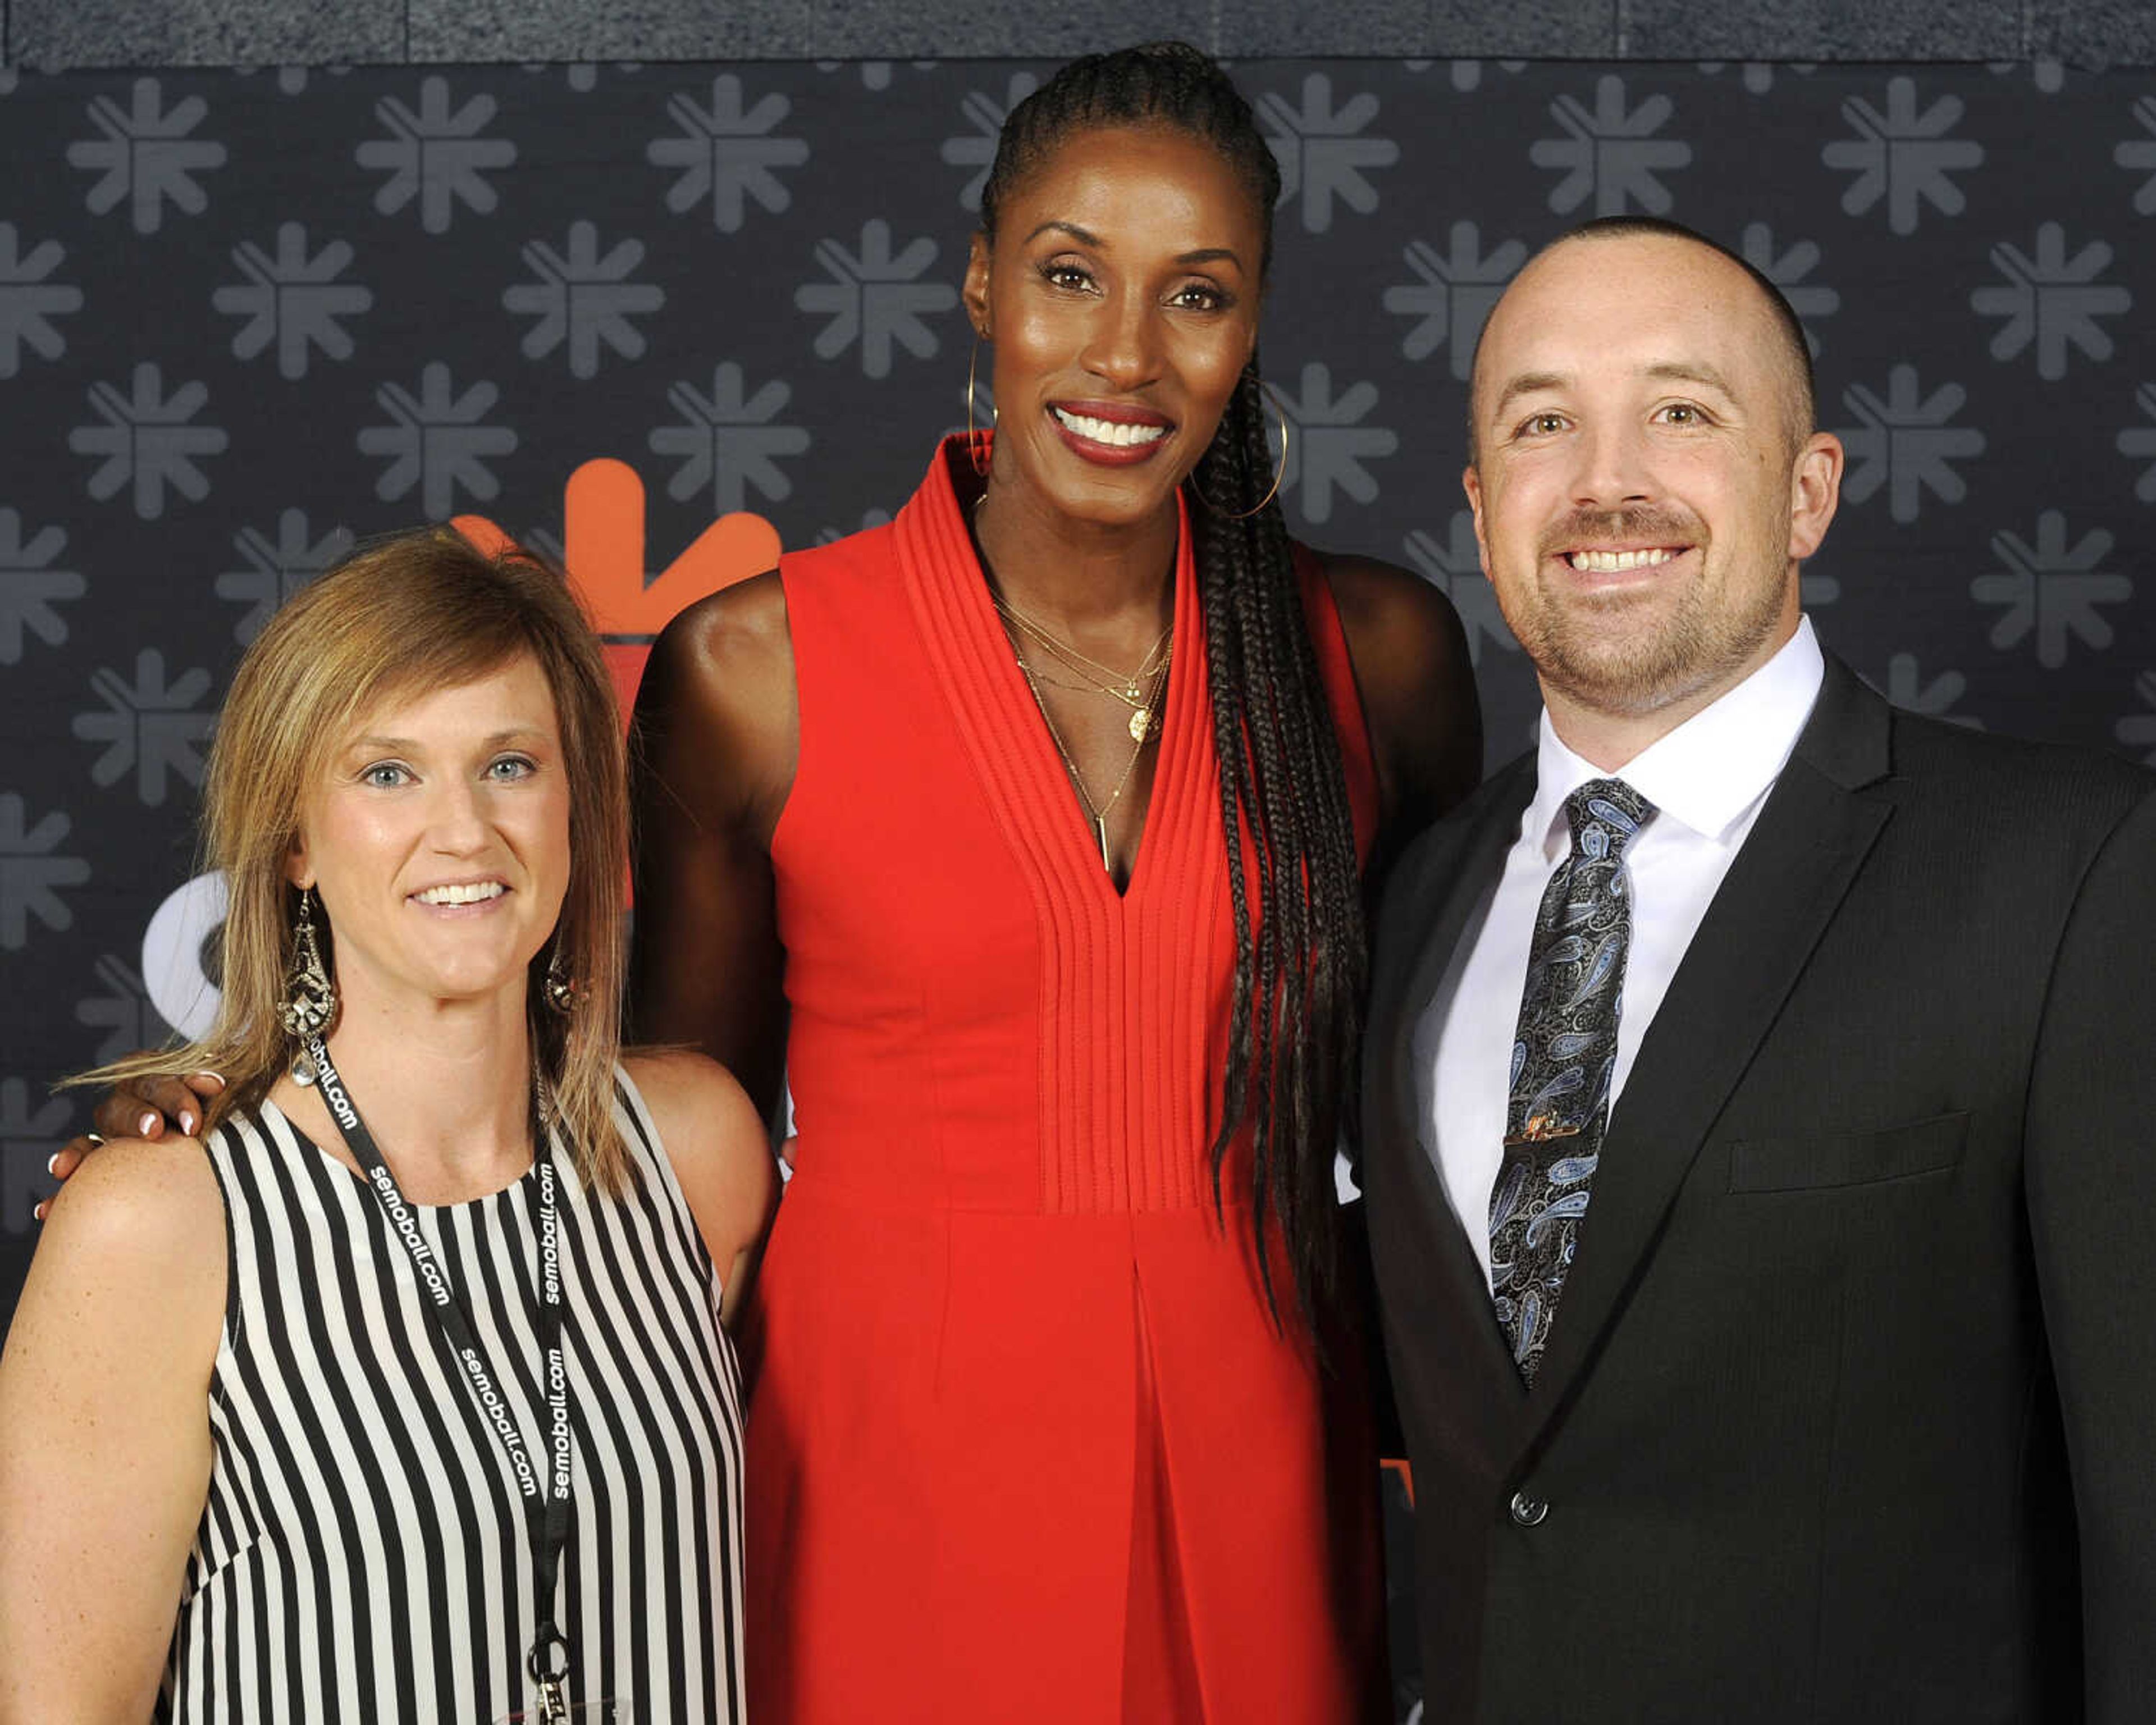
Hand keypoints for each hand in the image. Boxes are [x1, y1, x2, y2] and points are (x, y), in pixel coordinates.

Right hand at [38, 1072, 224, 1220]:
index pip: (158, 1081)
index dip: (175, 1095)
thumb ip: (216, 1089)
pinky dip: (59, 1195)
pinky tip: (46, 1210)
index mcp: (158, 1083)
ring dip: (78, 1154)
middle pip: (121, 1108)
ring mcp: (111, 1142)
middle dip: (137, 1117)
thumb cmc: (229, 1117)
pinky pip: (76, 1183)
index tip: (197, 1115)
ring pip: (88, 1143)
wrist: (222, 1149)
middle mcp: (129, 1109)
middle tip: (155, 1132)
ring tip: (64, 1170)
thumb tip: (214, 1082)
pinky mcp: (102, 1173)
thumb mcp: (226, 1099)